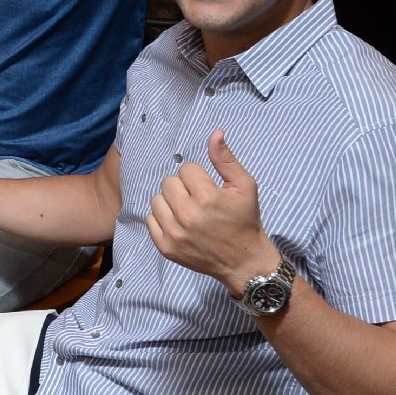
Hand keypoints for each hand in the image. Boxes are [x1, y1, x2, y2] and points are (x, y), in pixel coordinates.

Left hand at [146, 131, 280, 295]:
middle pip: (168, 182)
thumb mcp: (245, 187)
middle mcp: (188, 215)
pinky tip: (179, 224)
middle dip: (183, 187)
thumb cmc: (245, 220)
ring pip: (156, 199)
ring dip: (170, 202)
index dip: (199, 177)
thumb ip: (226, 159)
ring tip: (188, 211)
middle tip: (198, 200)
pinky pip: (150, 219)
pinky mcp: (165, 247)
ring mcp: (174, 233)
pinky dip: (162, 219)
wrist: (244, 262)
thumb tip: (215, 133)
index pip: (186, 168)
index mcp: (208, 197)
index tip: (209, 189)